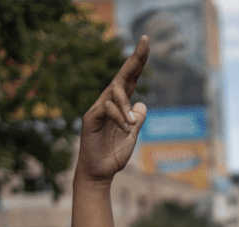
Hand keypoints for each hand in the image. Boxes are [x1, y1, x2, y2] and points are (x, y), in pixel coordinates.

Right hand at [75, 36, 149, 183]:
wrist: (100, 172)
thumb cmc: (113, 154)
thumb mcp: (132, 136)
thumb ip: (137, 120)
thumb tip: (142, 104)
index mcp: (120, 105)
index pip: (130, 78)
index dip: (138, 61)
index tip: (147, 41)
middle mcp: (108, 102)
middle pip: (122, 76)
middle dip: (135, 59)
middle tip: (146, 42)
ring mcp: (98, 109)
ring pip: (114, 92)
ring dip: (126, 106)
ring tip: (131, 126)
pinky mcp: (91, 118)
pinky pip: (106, 108)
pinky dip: (118, 117)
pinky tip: (125, 129)